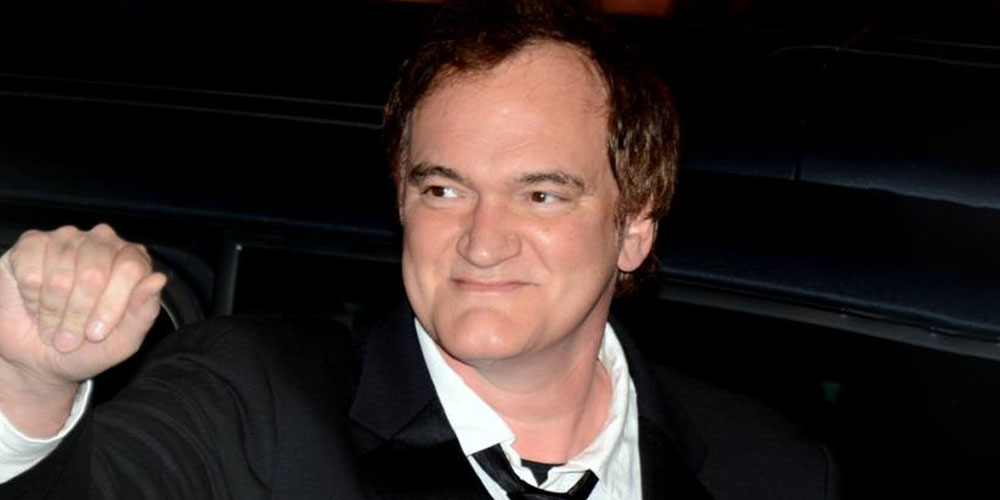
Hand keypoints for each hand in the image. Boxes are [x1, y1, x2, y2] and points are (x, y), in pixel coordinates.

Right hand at [0, 224, 166, 435]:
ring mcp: (67, 239)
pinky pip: (31, 271)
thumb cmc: (89, 347)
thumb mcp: (123, 340)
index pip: (130, 269)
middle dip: (80, 313)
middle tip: (71, 339)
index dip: (112, 304)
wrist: (42, 357)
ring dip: (54, 312)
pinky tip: (36, 307)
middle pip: (95, 272)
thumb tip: (158, 279)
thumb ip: (144, 311)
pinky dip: (32, 299)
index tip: (97, 334)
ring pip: (61, 274)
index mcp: (133, 260)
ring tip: (55, 328)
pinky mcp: (31, 245)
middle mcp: (102, 242)